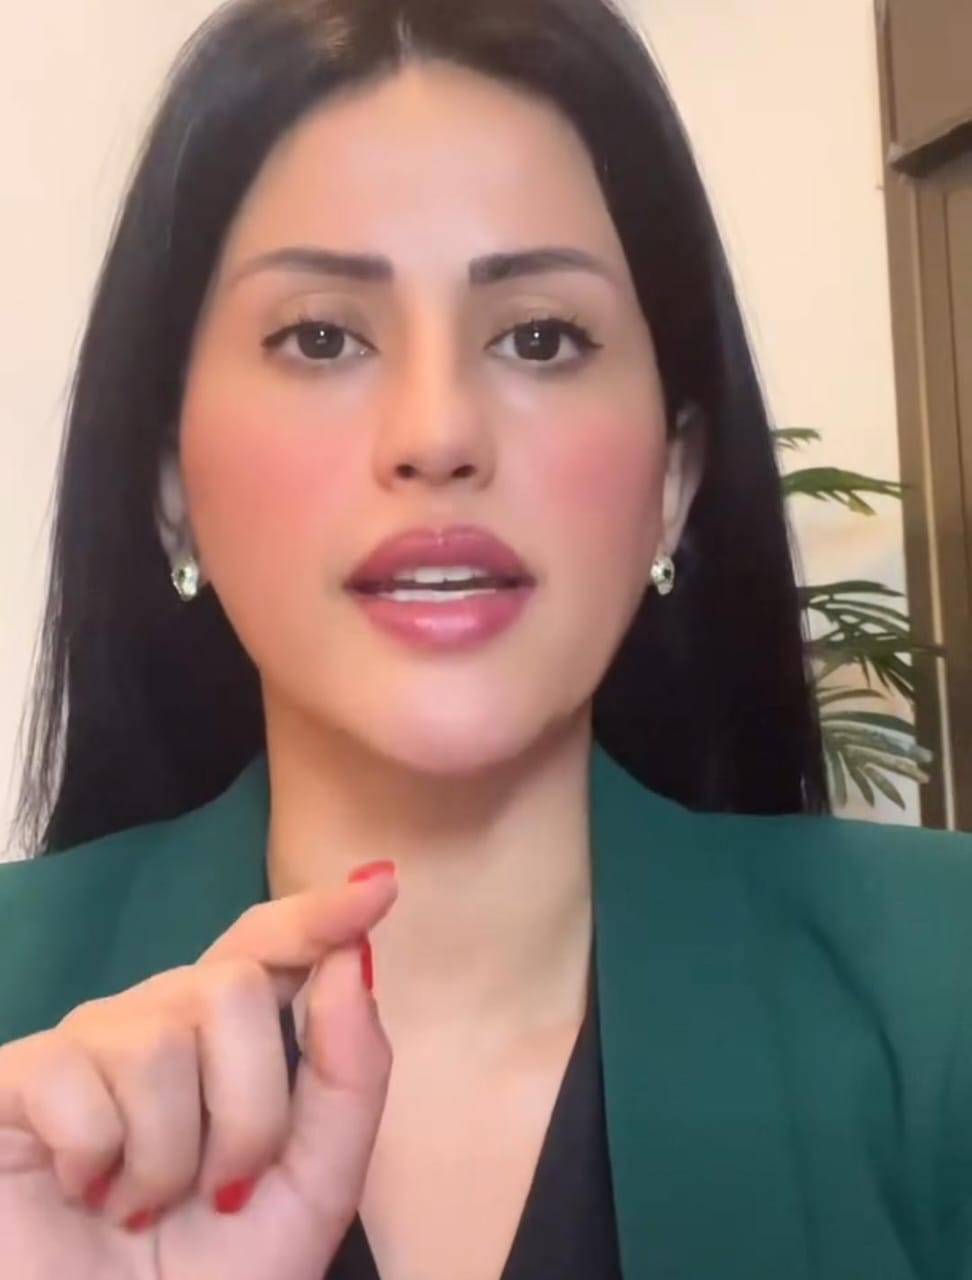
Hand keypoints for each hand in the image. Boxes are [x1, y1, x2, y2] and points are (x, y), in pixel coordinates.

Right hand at [0, 865, 398, 1278]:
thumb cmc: (210, 1274)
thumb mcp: (312, 1187)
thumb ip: (348, 1078)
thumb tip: (355, 959)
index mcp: (230, 1038)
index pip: (268, 944)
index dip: (316, 913)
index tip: (380, 890)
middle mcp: (159, 1020)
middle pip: (234, 988)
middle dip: (248, 1112)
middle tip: (217, 1191)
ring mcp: (87, 1045)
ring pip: (162, 1038)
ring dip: (169, 1159)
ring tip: (141, 1207)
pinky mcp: (19, 1078)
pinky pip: (78, 1082)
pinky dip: (96, 1163)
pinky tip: (83, 1191)